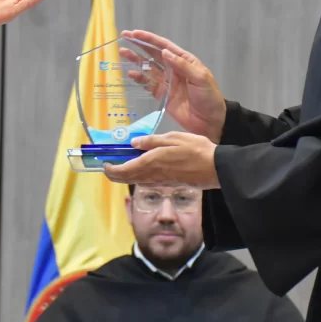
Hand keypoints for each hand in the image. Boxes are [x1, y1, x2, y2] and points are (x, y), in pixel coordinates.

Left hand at [103, 132, 219, 188]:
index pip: (122, 172)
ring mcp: (160, 181)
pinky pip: (146, 181)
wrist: (216, 168)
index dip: (110, 169)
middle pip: (126, 179)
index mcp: (150, 163)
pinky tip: (142, 164)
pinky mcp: (168, 183)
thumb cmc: (196, 150)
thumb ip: (152, 141)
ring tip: (124, 161)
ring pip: (136, 181)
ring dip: (126, 174)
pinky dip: (138, 175)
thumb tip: (134, 143)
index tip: (105, 161)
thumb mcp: (173, 138)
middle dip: (115, 173)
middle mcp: (152, 176)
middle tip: (110, 162)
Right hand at [120, 30, 226, 142]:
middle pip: (153, 54)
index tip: (135, 33)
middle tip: (124, 37)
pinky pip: (148, 84)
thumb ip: (182, 65)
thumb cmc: (209, 97)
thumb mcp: (200, 78)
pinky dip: (139, 79)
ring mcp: (166, 82)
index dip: (149, 39)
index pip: (164, 46)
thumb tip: (165, 52)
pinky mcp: (162, 95)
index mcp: (184, 61)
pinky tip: (130, 74)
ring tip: (122, 53)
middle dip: (139, 45)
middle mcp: (173, 69)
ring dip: (135, 60)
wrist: (211, 121)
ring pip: (148, 68)